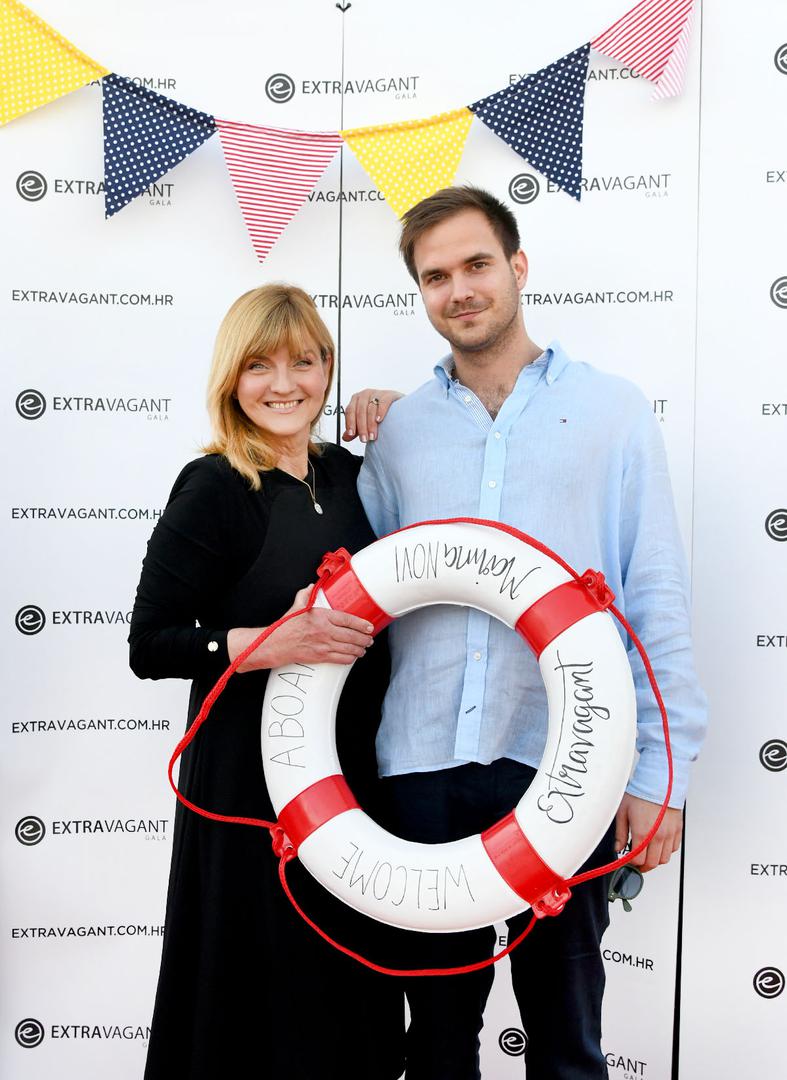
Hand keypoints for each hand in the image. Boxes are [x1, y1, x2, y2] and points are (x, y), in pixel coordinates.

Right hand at [228, 607, 374, 671]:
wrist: (274, 644)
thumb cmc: (284, 627)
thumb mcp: (296, 607)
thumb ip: (305, 595)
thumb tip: (310, 586)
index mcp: (321, 617)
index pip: (348, 620)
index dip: (361, 624)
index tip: (369, 626)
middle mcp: (325, 631)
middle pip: (352, 636)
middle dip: (364, 639)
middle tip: (369, 639)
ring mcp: (323, 645)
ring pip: (349, 649)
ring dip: (359, 649)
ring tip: (364, 648)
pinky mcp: (320, 657)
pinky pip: (340, 659)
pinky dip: (350, 659)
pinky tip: (353, 657)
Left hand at [342, 389, 402, 442]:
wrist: (396, 407)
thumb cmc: (378, 413)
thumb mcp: (365, 421)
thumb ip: (355, 429)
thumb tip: (345, 438)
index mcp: (356, 400)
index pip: (350, 411)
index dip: (350, 423)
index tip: (351, 434)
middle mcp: (365, 394)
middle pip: (360, 411)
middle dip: (362, 427)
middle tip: (364, 439)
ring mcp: (377, 393)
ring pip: (371, 409)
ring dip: (371, 424)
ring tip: (373, 436)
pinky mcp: (388, 395)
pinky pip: (383, 402)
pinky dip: (380, 411)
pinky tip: (379, 420)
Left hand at [614, 793, 682, 872]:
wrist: (659, 781)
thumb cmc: (640, 793)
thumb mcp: (623, 812)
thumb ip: (620, 834)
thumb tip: (618, 847)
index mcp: (643, 833)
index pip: (639, 860)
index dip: (631, 863)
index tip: (628, 861)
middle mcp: (658, 836)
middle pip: (652, 863)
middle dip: (643, 866)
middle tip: (636, 862)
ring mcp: (669, 834)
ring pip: (665, 859)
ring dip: (655, 860)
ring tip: (647, 854)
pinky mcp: (677, 830)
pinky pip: (673, 848)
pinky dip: (666, 851)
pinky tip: (658, 845)